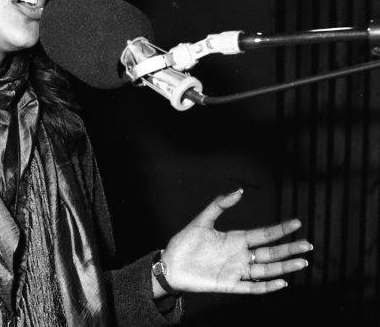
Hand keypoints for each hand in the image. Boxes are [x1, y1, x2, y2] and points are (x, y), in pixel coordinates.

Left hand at [158, 189, 311, 296]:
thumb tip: (239, 191)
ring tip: (302, 262)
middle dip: (289, 248)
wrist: (170, 264)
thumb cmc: (184, 243)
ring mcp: (236, 271)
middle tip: (308, 244)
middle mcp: (240, 255)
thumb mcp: (201, 221)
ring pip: (266, 270)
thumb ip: (219, 205)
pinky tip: (281, 282)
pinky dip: (267, 286)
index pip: (263, 234)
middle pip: (270, 252)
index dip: (280, 229)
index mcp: (235, 239)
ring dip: (284, 267)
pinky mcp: (229, 285)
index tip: (297, 222)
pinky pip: (253, 287)